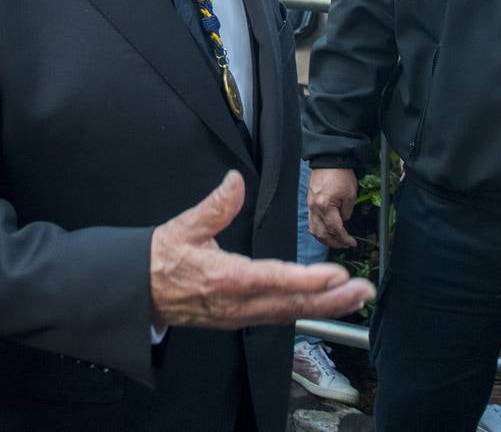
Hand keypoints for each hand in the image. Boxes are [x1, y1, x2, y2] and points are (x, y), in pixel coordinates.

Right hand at [149, 171, 373, 328]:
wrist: (137, 293)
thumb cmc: (160, 260)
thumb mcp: (184, 227)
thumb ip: (216, 205)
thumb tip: (235, 181)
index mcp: (225, 278)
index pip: (274, 279)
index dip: (308, 279)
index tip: (336, 275)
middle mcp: (236, 303)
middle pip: (291, 304)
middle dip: (331, 299)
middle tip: (362, 291)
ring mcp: (238, 315)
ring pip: (288, 314)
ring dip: (324, 307)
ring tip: (353, 299)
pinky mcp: (238, 319)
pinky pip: (277, 317)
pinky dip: (303, 311)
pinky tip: (321, 305)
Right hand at [308, 167, 357, 248]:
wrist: (328, 160)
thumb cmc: (340, 174)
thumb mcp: (350, 194)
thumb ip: (347, 212)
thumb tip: (344, 221)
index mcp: (325, 206)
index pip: (335, 229)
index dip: (344, 238)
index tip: (351, 243)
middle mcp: (315, 208)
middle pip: (321, 233)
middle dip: (333, 242)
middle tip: (344, 245)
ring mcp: (310, 206)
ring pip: (313, 230)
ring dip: (324, 239)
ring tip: (335, 242)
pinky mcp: (310, 203)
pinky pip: (312, 222)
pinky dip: (318, 230)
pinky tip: (325, 232)